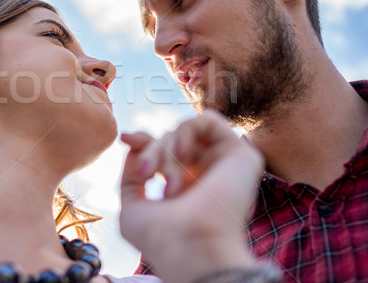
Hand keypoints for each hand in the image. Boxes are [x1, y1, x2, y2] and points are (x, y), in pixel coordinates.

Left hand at [119, 110, 263, 282]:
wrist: (188, 247)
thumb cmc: (159, 238)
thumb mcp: (132, 207)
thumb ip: (131, 176)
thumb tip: (134, 145)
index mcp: (187, 187)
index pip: (166, 151)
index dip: (145, 141)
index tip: (126, 138)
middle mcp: (207, 174)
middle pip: (171, 140)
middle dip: (152, 152)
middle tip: (145, 175)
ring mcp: (224, 165)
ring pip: (186, 132)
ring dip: (167, 149)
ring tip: (164, 178)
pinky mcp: (241, 155)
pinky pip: (210, 120)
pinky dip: (188, 130)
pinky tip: (180, 151)